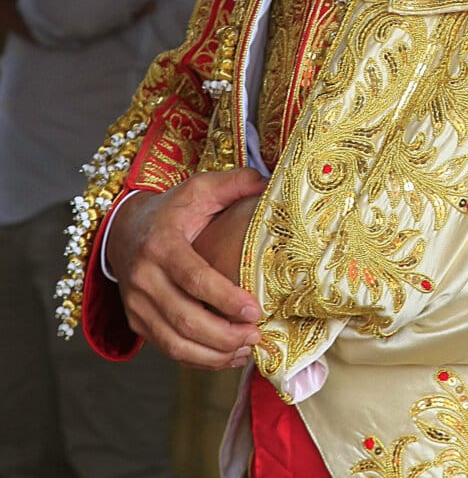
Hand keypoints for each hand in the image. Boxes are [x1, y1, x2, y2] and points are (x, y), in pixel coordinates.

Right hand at [106, 168, 267, 368]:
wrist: (123, 230)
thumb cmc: (171, 210)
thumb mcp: (199, 189)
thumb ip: (234, 183)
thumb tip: (268, 183)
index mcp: (161, 245)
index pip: (194, 279)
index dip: (225, 298)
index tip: (255, 310)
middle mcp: (144, 279)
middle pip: (185, 319)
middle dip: (225, 335)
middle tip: (257, 335)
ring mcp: (137, 305)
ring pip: (175, 343)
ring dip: (215, 354)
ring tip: (247, 349)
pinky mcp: (137, 323)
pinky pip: (169, 350)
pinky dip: (200, 360)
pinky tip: (228, 356)